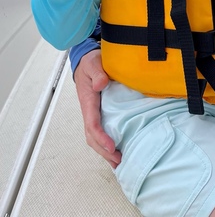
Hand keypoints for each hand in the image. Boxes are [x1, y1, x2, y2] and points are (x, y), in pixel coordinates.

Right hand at [73, 49, 121, 167]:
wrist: (87, 61)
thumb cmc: (91, 63)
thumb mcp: (93, 63)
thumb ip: (97, 73)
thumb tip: (101, 85)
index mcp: (88, 101)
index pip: (92, 124)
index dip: (101, 137)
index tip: (112, 146)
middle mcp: (89, 110)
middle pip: (92, 136)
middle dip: (104, 151)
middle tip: (119, 161)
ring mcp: (94, 113)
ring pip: (96, 137)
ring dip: (105, 151)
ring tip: (119, 162)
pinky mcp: (100, 113)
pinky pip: (101, 131)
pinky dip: (107, 143)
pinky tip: (117, 150)